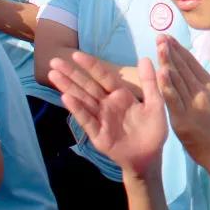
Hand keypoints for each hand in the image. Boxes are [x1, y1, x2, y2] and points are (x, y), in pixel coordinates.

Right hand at [48, 53, 166, 178]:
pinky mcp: (98, 134)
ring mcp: (101, 118)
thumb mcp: (155, 103)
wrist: (150, 156)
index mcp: (121, 95)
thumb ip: (150, 82)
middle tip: (54, 61)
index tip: (76, 53)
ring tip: (53, 75)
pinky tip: (66, 98)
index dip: (91, 65)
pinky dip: (77, 109)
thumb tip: (144, 58)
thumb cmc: (153, 129)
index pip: (104, 77)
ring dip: (68, 87)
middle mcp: (108, 104)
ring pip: (82, 100)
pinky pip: (86, 119)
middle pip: (87, 86)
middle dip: (71, 73)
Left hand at [156, 36, 209, 168]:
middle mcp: (202, 92)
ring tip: (159, 47)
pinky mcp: (183, 119)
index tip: (168, 37)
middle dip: (171, 51)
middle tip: (160, 36)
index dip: (179, 49)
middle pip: (184, 68)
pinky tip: (161, 73)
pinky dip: (167, 86)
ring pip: (178, 81)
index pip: (192, 63)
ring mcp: (193, 105)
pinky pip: (174, 100)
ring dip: (168, 62)